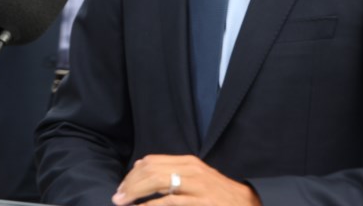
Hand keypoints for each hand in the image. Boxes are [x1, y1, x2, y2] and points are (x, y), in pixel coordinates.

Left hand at [113, 155, 260, 205]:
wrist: (245, 204)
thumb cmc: (217, 194)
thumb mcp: (196, 178)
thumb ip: (171, 172)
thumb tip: (140, 166)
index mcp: (188, 162)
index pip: (152, 161)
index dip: (132, 174)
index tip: (122, 187)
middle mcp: (191, 170)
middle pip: (151, 170)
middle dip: (130, 184)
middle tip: (117, 198)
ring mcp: (196, 186)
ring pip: (158, 182)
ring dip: (136, 194)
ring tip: (123, 203)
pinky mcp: (200, 202)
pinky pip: (169, 202)